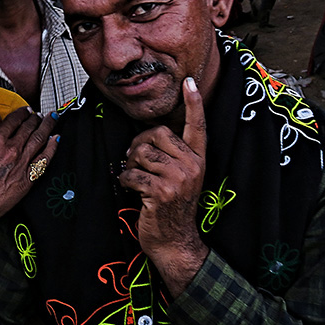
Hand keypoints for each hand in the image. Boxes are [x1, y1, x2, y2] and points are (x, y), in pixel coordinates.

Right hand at [0, 107, 57, 237]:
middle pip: (29, 127)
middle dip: (36, 118)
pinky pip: (44, 160)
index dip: (22, 112)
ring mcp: (21, 164)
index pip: (14, 120)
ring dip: (47, 127)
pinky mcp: (27, 179)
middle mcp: (11, 150)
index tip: (26, 110)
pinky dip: (52, 148)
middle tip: (40, 114)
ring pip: (39, 139)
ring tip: (51, 120)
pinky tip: (55, 140)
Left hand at [118, 78, 207, 288]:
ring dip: (130, 166)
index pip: (197, 126)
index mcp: (198, 160)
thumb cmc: (171, 208)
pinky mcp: (162, 192)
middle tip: (135, 162)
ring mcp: (179, 179)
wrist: (174, 241)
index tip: (189, 83)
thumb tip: (144, 137)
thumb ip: (170, 156)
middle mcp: (193, 166)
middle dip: (138, 145)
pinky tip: (132, 192)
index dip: (194, 103)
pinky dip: (125, 181)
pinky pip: (132, 173)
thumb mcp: (179, 179)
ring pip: (141, 153)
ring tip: (135, 180)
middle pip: (156, 134)